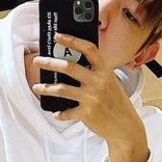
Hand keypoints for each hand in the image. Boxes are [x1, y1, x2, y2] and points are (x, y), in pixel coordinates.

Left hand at [32, 35, 148, 161]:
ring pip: (62, 89)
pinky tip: (56, 113)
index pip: (88, 49)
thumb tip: (69, 63)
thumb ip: (94, 72)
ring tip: (36, 87)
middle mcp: (98, 82)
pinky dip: (60, 113)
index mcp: (105, 70)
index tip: (57, 36)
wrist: (125, 126)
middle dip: (49, 62)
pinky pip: (67, 112)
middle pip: (69, 67)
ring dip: (46, 87)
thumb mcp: (110, 82)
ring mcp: (92, 98)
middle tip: (37, 61)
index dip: (72, 40)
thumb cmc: (116, 102)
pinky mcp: (87, 113)